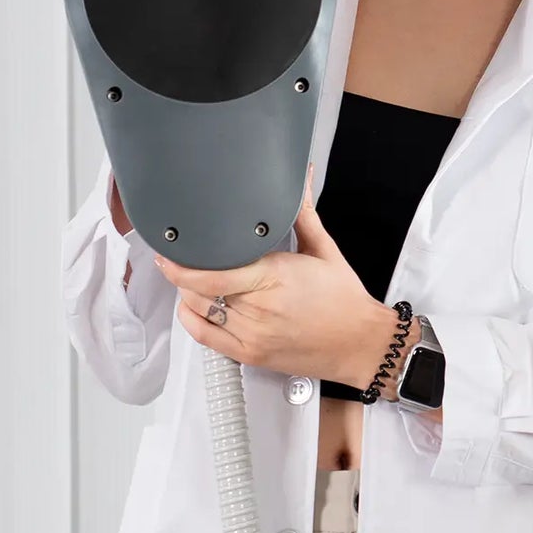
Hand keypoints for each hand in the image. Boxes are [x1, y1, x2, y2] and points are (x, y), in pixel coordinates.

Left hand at [155, 165, 402, 391]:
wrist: (360, 343)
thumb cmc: (344, 300)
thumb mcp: (324, 250)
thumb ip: (302, 214)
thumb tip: (301, 178)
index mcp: (274, 277)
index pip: (213, 271)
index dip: (184, 260)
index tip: (172, 246)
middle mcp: (259, 308)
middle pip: (200, 287)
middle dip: (186, 269)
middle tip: (185, 255)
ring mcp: (252, 334)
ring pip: (198, 309)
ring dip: (189, 291)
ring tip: (194, 277)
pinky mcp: (250, 354)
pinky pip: (204, 337)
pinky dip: (191, 318)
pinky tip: (194, 305)